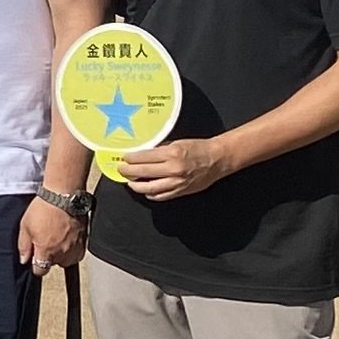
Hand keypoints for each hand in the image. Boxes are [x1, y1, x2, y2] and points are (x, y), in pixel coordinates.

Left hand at [19, 193, 87, 271]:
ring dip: (61, 254)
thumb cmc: (44, 208)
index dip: (35, 266)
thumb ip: (24, 246)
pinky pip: (77, 253)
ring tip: (55, 238)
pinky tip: (66, 238)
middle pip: (54, 264)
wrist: (63, 196)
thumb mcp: (25, 227)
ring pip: (67, 260)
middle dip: (48, 256)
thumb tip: (24, 260)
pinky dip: (71, 249)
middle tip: (44, 240)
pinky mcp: (84, 241)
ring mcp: (75, 247)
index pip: (40, 270)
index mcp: (46, 251)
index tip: (34, 259)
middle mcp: (62, 253)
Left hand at [113, 135, 236, 202]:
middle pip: (143, 172)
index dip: (130, 159)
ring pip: (150, 188)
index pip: (143, 157)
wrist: (218, 159)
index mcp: (172, 154)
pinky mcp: (181, 191)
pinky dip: (151, 195)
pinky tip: (146, 191)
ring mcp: (177, 182)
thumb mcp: (177, 143)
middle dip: (128, 171)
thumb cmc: (198, 148)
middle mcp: (173, 169)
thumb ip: (160, 150)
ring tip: (130, 182)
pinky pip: (162, 196)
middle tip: (121, 170)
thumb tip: (143, 155)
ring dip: (136, 186)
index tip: (124, 158)